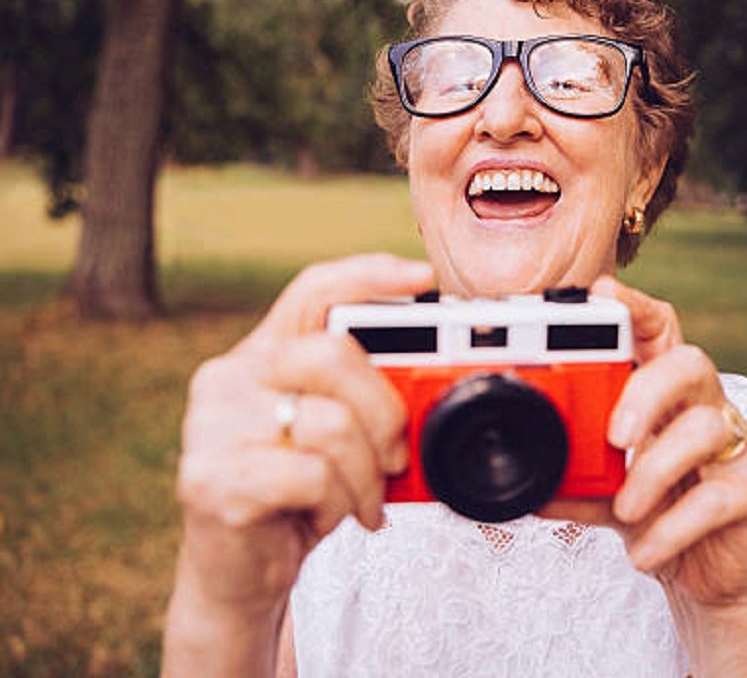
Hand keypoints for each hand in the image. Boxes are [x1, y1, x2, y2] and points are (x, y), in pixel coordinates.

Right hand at [171, 254, 434, 619]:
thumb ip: (364, 398)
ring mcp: (211, 427)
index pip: (313, 291)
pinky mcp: (210, 480)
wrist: (239, 574)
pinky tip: (323, 518)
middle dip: (387, 412)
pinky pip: (312, 476)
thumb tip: (433, 382)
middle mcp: (228, 378)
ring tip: (358, 500)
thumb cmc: (296, 497)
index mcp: (262, 356)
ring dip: (365, 475)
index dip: (369, 275)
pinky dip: (337, 504)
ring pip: (331, 424)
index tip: (423, 276)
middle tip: (395, 457)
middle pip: (335, 355)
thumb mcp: (337, 436)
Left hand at [549, 276, 746, 607]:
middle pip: (689, 362)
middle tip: (614, 436)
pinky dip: (672, 527)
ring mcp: (737, 445)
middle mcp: (705, 406)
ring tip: (624, 509)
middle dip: (647, 389)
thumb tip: (530, 488)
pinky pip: (718, 497)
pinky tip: (643, 550)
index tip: (603, 291)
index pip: (661, 329)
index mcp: (667, 393)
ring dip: (654, 471)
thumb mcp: (605, 493)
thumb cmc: (655, 514)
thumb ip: (576, 481)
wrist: (703, 575)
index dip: (636, 305)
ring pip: (704, 430)